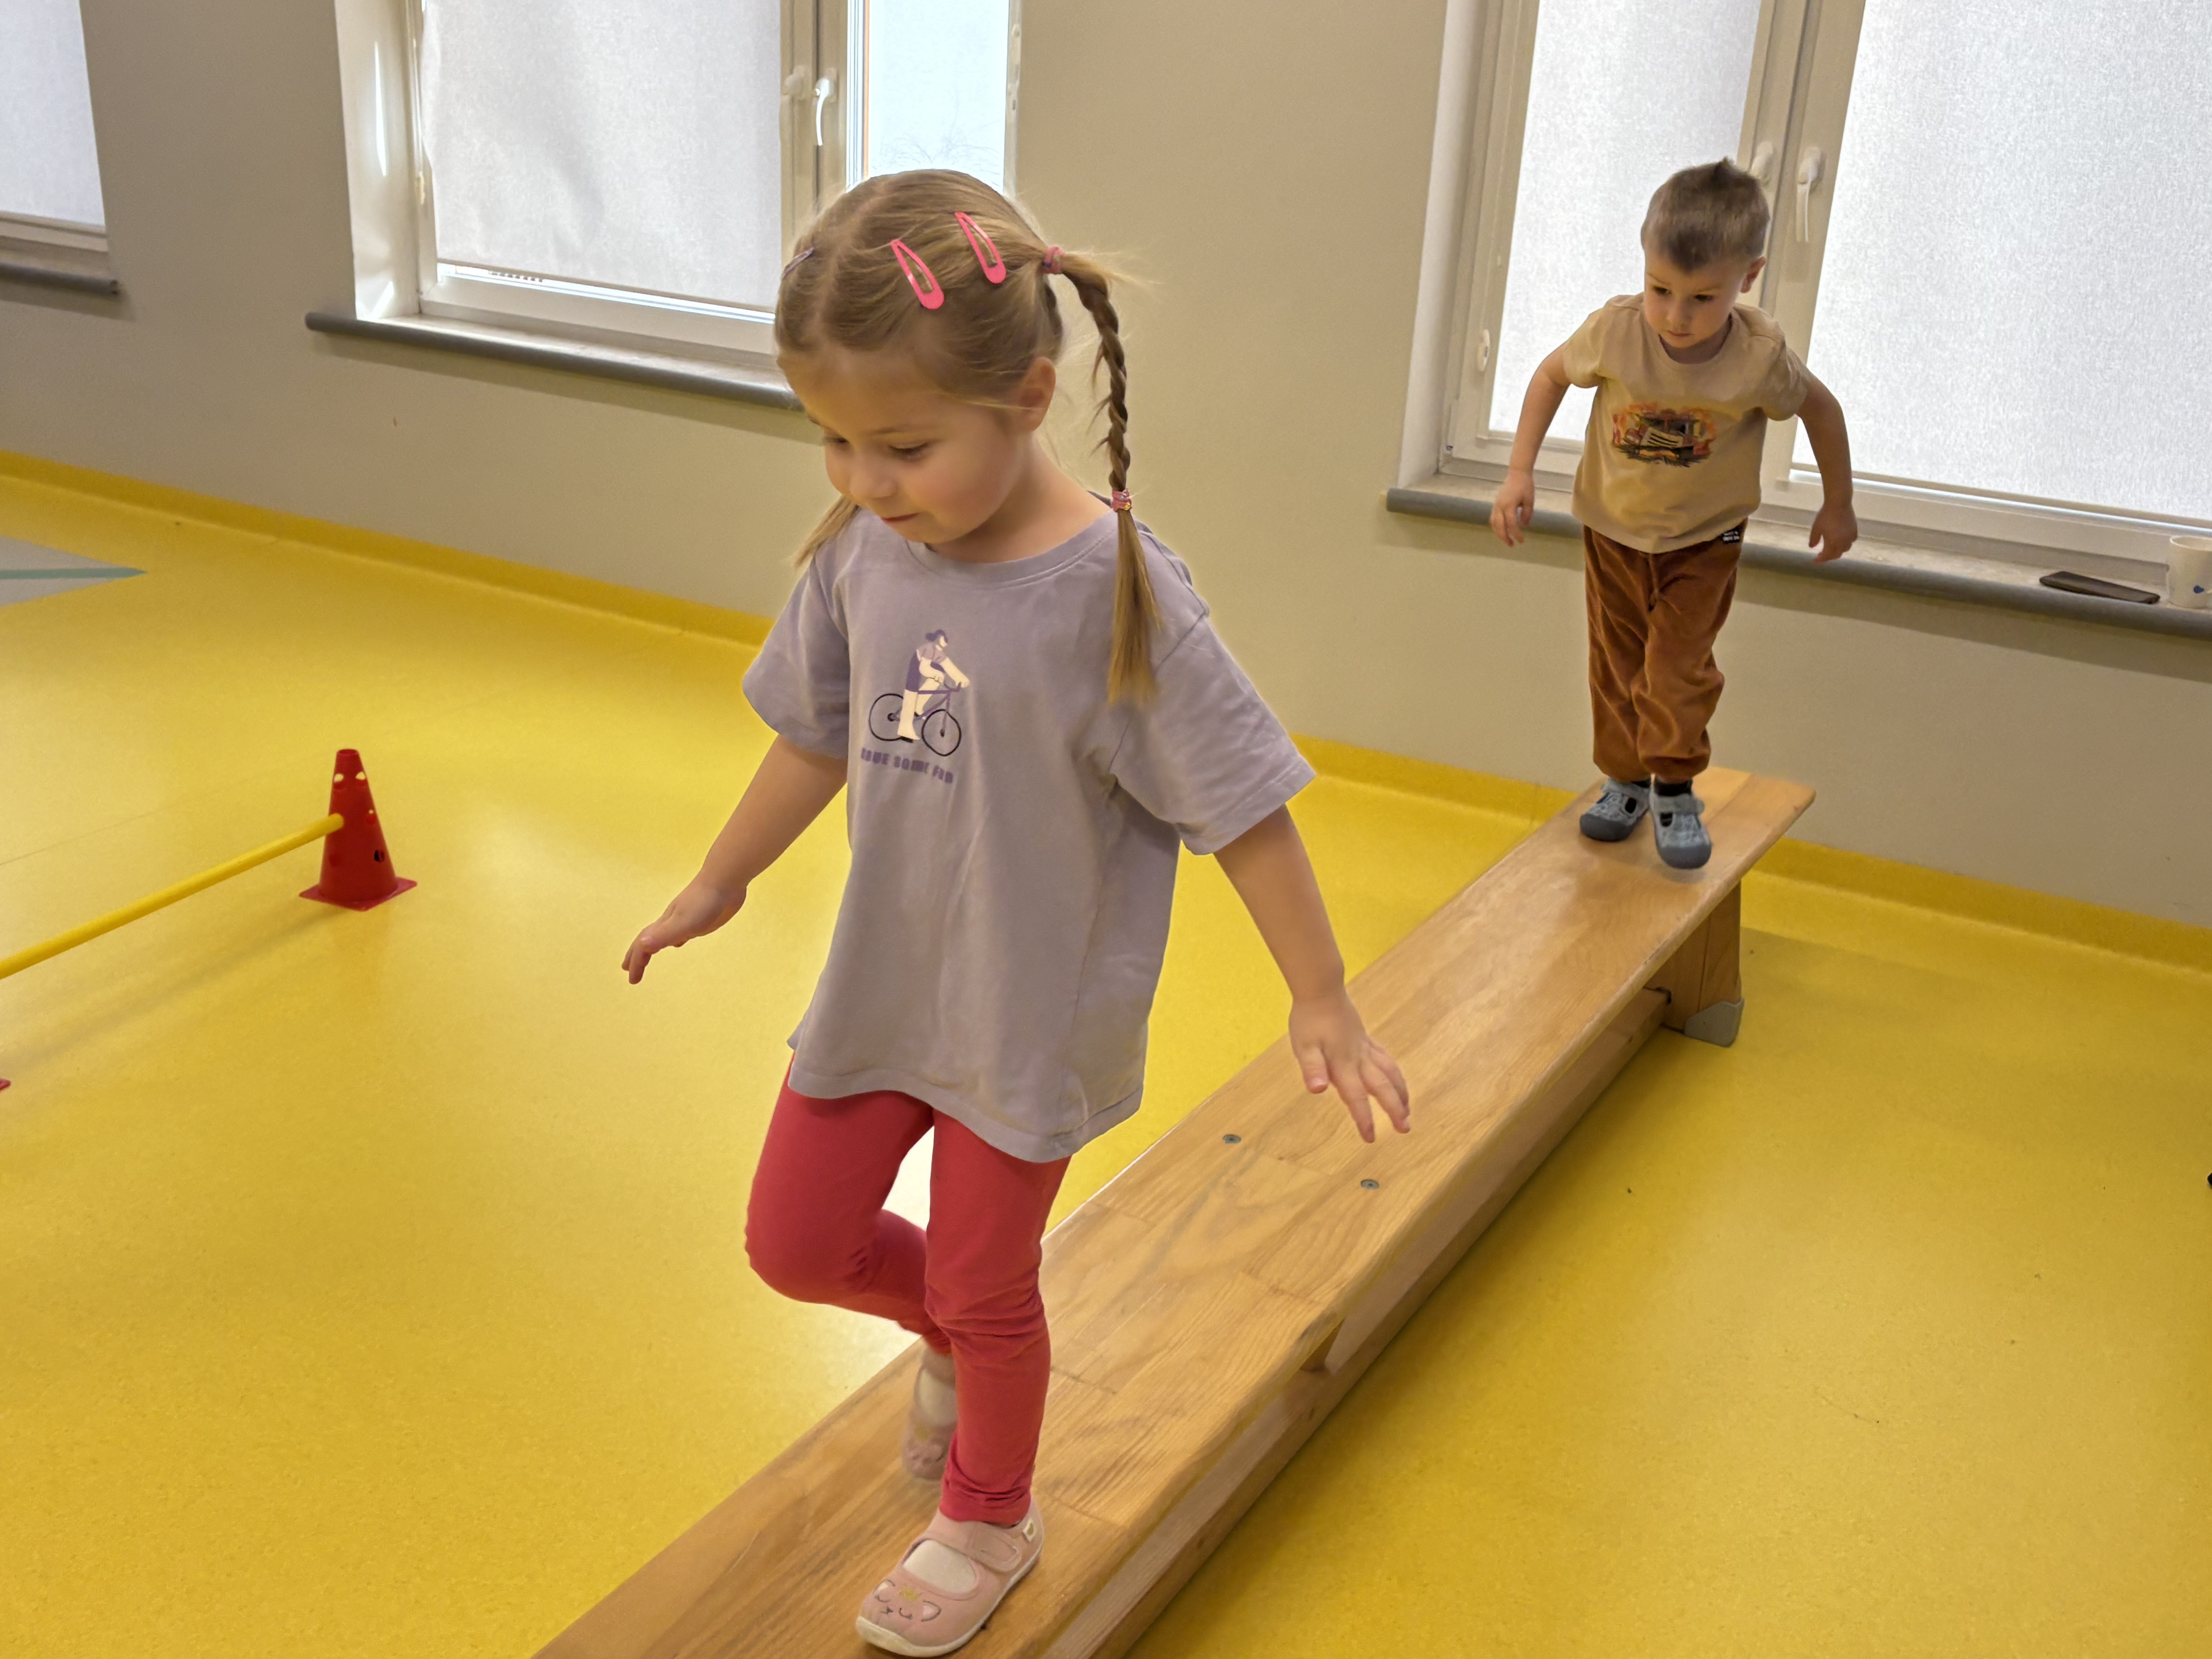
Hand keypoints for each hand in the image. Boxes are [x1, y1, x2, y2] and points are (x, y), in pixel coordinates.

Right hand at [622, 879, 745, 982]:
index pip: (643, 946)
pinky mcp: (699, 917)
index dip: (636, 962)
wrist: (725, 880)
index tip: (632, 980)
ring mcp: (684, 918)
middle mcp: (670, 922)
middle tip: (627, 970)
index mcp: (664, 925)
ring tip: (648, 955)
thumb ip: (663, 935)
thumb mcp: (683, 923)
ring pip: (662, 935)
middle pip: (647, 939)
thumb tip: (642, 946)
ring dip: (652, 947)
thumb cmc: (705, 902)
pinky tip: (680, 941)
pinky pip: (680, 932)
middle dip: (636, 956)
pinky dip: (675, 939)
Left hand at [1290, 985, 1410, 1142]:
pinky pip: (1386, 1059)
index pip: (1356, 1097)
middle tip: (1405, 1129)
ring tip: (1408, 1109)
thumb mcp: (1304, 1047)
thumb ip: (1312, 1069)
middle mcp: (1359, 1059)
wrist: (1321, 990)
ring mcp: (1365, 1048)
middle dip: (1394, 1109)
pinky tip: (1396, 1079)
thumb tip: (1318, 1090)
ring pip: (1390, 1073)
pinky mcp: (1366, 1039)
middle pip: (1382, 1088)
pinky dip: (1395, 1073)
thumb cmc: (1309, 1019)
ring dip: (1401, 1092)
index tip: (1370, 1138)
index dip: (1363, 1118)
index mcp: (1344, 1065)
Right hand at [1489, 470, 1537, 546]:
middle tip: (1512, 545)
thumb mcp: (1529, 500)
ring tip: (1506, 540)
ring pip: (1494, 523)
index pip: (1512, 524)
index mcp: (1509, 505)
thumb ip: (1527, 514)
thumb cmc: (1525, 485)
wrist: (1517, 473)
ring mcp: (1496, 505)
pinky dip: (1496, 526)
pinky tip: (1502, 530)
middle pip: (1500, 526)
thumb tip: (1524, 526)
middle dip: (1505, 537)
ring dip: (1499, 533)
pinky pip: (1493, 518)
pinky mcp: (1496, 504)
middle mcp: (1500, 506)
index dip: (1516, 534)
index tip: (1522, 541)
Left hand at [1809, 497, 1856, 562]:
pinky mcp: (1855, 530)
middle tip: (1821, 555)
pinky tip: (1842, 541)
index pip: (1826, 556)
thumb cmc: (1825, 515)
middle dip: (1828, 557)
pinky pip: (1851, 541)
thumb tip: (1811, 547)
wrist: (1839, 503)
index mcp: (1833, 542)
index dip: (1820, 559)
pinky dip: (1846, 544)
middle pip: (1836, 555)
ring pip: (1845, 549)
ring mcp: (1850, 536)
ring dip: (1838, 551)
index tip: (1814, 560)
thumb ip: (1813, 539)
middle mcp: (1843, 542)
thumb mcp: (1816, 527)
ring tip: (1831, 549)